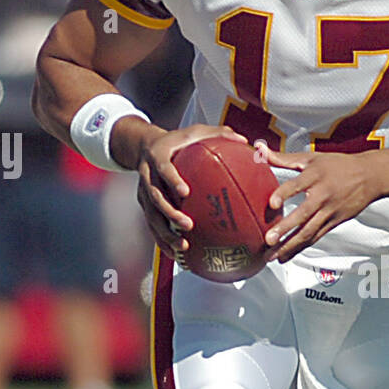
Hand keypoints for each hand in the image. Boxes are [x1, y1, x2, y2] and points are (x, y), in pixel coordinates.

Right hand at [129, 122, 246, 258]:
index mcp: (158, 156)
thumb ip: (219, 134)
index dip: (172, 180)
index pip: (163, 169)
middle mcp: (147, 175)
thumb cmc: (178, 140)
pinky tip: (178, 256)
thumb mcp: (195, 132)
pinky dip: (163, 241)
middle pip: (155, 197)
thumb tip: (245, 140)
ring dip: (165, 234)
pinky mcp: (144, 205)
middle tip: (187, 225)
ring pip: (151, 217)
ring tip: (183, 247)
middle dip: (170, 213)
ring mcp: (143, 193)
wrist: (145, 146)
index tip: (185, 192)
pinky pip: (152, 226)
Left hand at [262, 147, 380, 261]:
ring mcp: (329, 211)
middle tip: (269, 239)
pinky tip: (285, 256)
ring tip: (273, 256)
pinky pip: (315, 237)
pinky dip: (300, 248)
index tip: (272, 203)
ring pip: (308, 232)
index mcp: (315, 176)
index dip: (284, 193)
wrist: (370, 176)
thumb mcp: (311, 158)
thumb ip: (283, 158)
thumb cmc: (338, 165)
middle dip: (285, 228)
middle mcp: (323, 195)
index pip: (297, 185)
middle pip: (303, 214)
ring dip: (290, 245)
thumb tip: (258, 149)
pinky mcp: (334, 223)